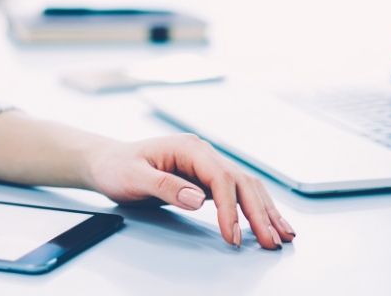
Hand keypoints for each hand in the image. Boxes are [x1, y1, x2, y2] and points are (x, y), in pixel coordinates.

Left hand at [84, 133, 295, 249]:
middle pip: (241, 182)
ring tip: (283, 234)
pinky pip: (237, 193)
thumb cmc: (117, 166)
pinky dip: (255, 208)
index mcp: (188, 148)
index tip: (233, 235)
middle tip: (272, 241)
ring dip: (265, 210)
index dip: (230, 208)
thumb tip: (198, 198)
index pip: (220, 178)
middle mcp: (202, 153)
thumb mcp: (134, 177)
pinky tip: (268, 221)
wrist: (107, 162)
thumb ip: (165, 186)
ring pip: (245, 186)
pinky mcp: (205, 179)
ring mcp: (206, 165)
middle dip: (259, 212)